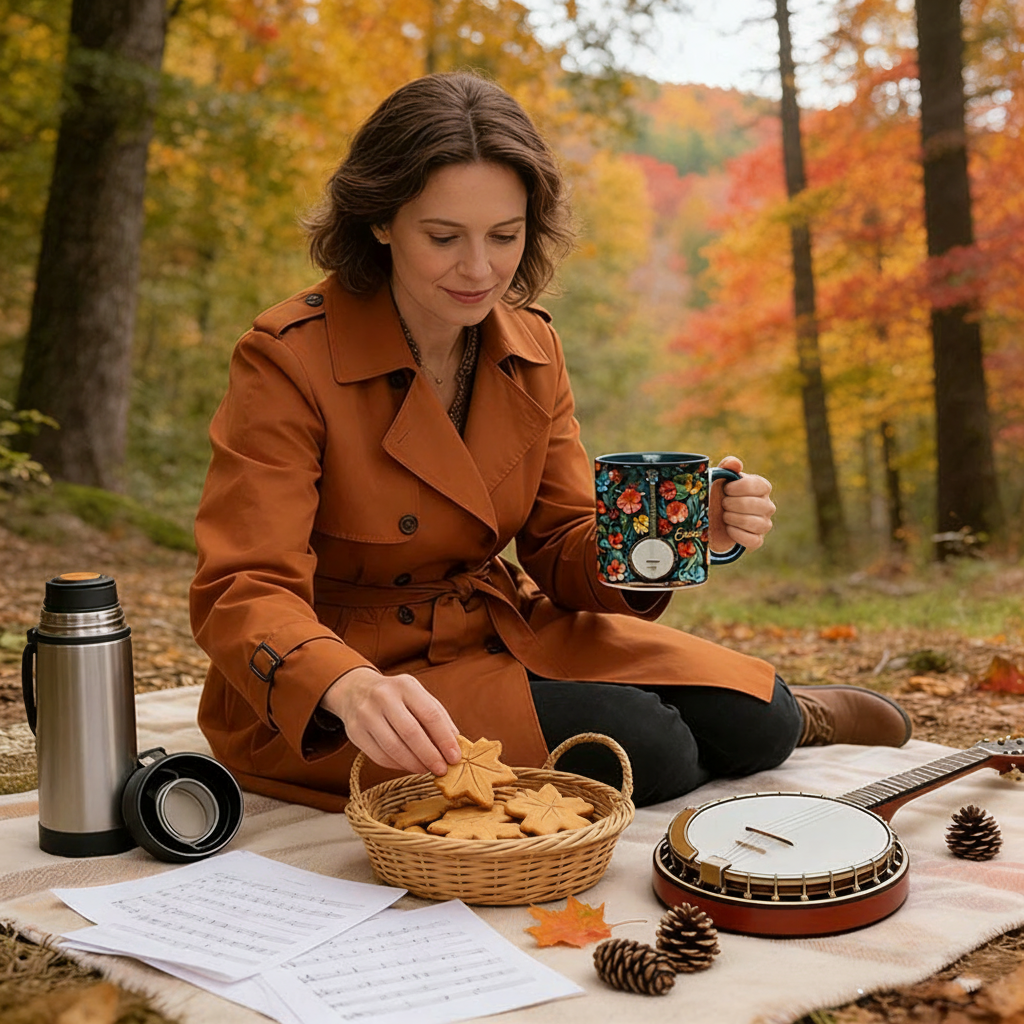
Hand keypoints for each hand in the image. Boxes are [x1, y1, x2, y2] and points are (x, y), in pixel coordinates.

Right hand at [319, 666, 460, 775]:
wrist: (355, 690)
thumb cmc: (396, 697)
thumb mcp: (417, 696)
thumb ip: (437, 716)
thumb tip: (455, 743)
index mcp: (405, 685)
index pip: (429, 714)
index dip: (444, 738)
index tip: (455, 757)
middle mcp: (384, 697)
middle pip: (411, 732)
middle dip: (430, 755)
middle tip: (442, 769)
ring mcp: (366, 714)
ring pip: (393, 747)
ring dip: (414, 763)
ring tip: (426, 769)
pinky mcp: (355, 732)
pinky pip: (379, 756)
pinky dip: (397, 765)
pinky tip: (409, 766)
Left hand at [709, 455, 775, 551]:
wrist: (709, 518)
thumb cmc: (717, 494)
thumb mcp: (719, 478)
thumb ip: (727, 467)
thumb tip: (735, 463)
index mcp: (761, 487)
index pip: (759, 486)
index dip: (739, 488)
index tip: (726, 489)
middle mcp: (767, 505)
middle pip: (757, 505)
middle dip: (733, 504)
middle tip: (723, 504)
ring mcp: (764, 524)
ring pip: (756, 524)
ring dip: (734, 519)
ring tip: (724, 516)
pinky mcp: (757, 540)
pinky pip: (753, 540)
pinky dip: (737, 534)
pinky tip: (728, 528)